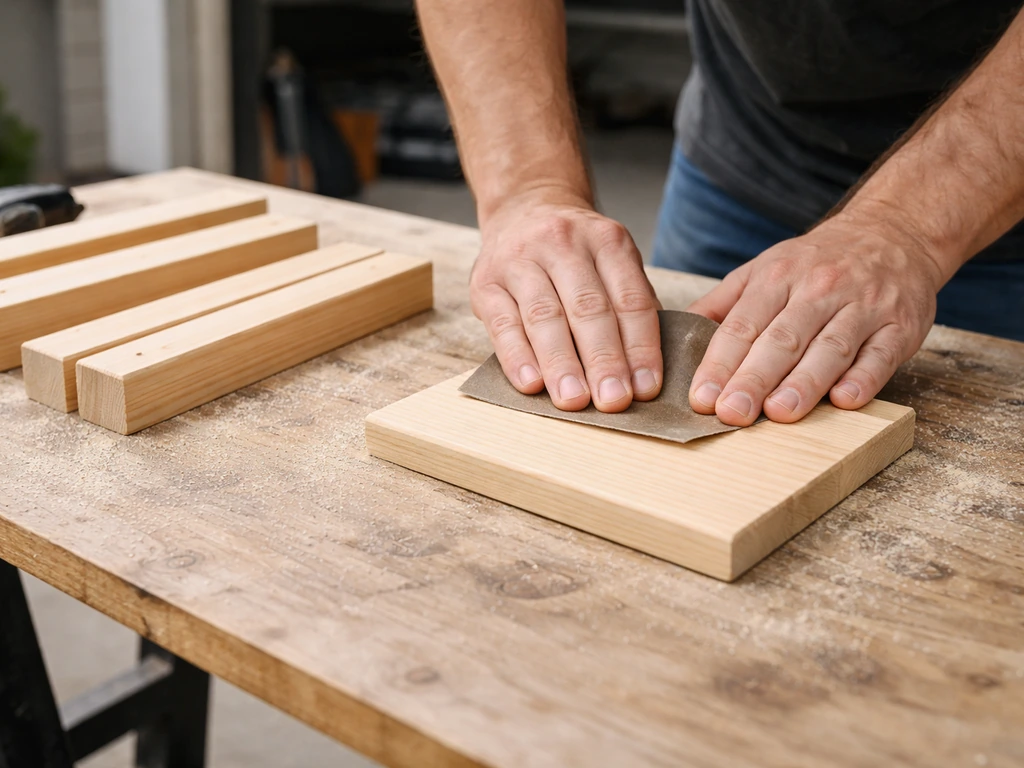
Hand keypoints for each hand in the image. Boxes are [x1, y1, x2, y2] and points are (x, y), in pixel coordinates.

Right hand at [470, 188, 662, 411]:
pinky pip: (502, 323)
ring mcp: (520, 260)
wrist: (523, 208)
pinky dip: (517, 356)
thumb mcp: (611, 259)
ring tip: (574, 401)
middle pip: (588, 308)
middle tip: (613, 400)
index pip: (630, 299)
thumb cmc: (575, 252)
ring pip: (544, 316)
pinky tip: (531, 384)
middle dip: (603, 359)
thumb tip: (646, 368)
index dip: (640, 346)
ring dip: (561, 363)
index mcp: (606, 240)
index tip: (645, 388)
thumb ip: (630, 303)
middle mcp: (563, 243)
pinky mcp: (485, 281)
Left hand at [687, 215, 943, 424]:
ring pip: (829, 347)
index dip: (720, 363)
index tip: (701, 398)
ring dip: (804, 383)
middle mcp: (819, 289)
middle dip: (754, 378)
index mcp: (777, 278)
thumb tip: (677, 338)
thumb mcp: (763, 269)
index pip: (742, 325)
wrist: (892, 232)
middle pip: (782, 339)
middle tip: (731, 413)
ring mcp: (863, 306)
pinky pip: (881, 354)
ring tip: (779, 413)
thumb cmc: (816, 262)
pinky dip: (864, 378)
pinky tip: (844, 400)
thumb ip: (721, 305)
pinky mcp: (900, 325)